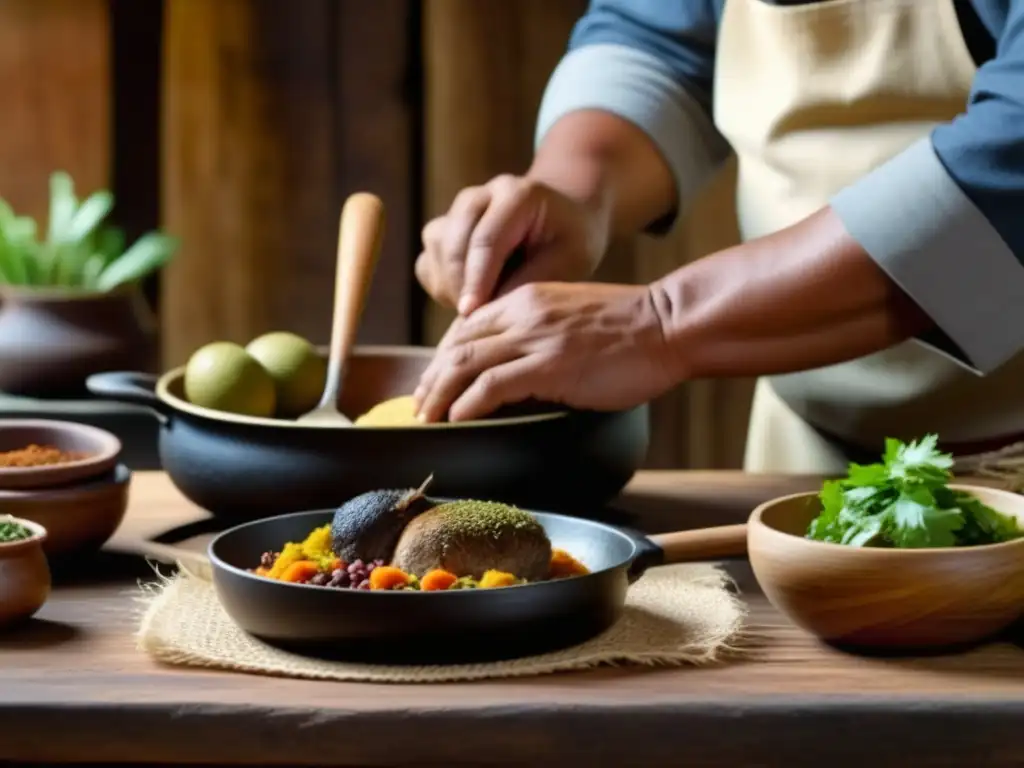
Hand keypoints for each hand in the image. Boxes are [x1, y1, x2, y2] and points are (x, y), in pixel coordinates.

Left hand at [413, 282, 676, 421]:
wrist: (668, 325)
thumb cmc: (632, 328)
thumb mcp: (574, 317)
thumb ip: (542, 331)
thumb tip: (522, 365)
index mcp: (527, 299)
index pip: (468, 325)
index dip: (444, 355)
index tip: (435, 379)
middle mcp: (523, 312)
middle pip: (457, 344)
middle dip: (432, 377)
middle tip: (419, 404)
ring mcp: (534, 338)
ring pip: (465, 363)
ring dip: (439, 393)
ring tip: (427, 417)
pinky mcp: (548, 365)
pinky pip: (490, 385)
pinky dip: (467, 404)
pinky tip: (457, 418)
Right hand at [415, 174, 608, 315]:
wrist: (563, 219)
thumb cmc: (571, 240)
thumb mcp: (568, 260)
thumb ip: (530, 281)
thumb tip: (490, 311)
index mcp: (516, 194)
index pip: (485, 239)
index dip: (477, 280)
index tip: (472, 314)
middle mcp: (481, 195)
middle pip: (452, 241)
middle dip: (460, 284)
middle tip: (476, 319)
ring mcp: (457, 210)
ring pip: (436, 247)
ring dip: (449, 284)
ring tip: (478, 308)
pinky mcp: (445, 230)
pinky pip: (428, 260)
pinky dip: (440, 285)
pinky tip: (466, 299)